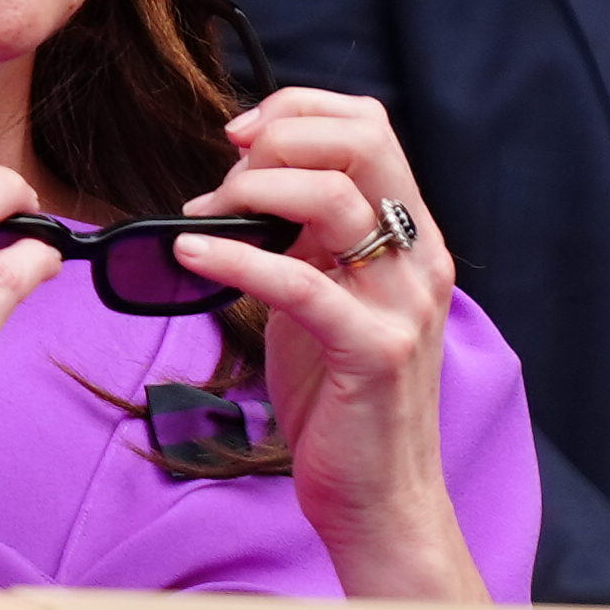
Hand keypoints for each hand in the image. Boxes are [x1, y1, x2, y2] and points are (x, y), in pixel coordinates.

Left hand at [174, 90, 487, 601]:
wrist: (378, 499)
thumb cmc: (342, 402)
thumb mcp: (327, 301)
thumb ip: (307, 243)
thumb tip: (242, 189)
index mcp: (410, 236)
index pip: (370, 125)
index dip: (299, 110)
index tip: (239, 134)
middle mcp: (419, 258)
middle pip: (362, 139)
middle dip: (279, 136)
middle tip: (223, 171)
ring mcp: (403, 303)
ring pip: (334, 196)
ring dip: (252, 189)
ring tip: (202, 216)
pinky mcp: (372, 350)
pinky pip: (299, 282)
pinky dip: (234, 255)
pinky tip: (190, 253)